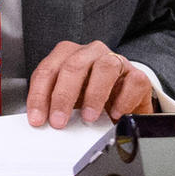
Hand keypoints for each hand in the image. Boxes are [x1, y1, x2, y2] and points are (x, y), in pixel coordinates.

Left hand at [24, 40, 156, 126]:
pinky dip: (123, 100)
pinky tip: (115, 114)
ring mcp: (116, 61)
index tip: (37, 119)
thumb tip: (39, 122)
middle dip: (63, 96)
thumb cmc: (89, 96)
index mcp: (67, 55)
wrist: (122, 100)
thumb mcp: (67, 99)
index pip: (47, 71)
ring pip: (105, 67)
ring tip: (88, 117)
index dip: (39, 95)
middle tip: (59, 121)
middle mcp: (90, 53)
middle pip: (74, 66)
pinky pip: (133, 82)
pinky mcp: (137, 74)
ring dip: (94, 95)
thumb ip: (52, 105)